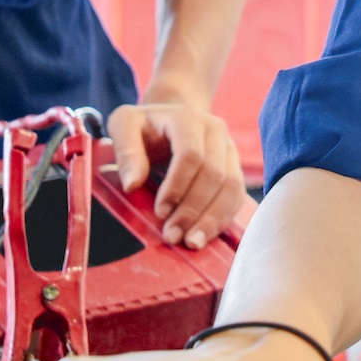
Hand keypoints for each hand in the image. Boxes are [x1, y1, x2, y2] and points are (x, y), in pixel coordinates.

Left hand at [108, 94, 250, 248]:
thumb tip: (132, 185)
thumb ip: (125, 151)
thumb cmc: (144, 126)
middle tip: (173, 235)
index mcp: (187, 118)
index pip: (191, 154)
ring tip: (192, 242)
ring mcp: (229, 149)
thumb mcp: (124, 126)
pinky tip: (205, 235)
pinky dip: (222, 218)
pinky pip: (236, 196)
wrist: (170, 118)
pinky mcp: (234, 168)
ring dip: (212, 219)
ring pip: (231, 187)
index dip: (177, 187)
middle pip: (214, 174)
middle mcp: (215, 130)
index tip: (159, 212)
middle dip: (193, 210)